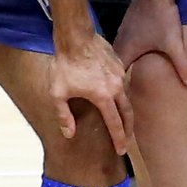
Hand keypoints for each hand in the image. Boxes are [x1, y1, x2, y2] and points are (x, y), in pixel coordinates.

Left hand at [46, 26, 134, 157]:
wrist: (74, 36)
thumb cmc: (64, 64)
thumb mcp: (58, 93)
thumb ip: (64, 115)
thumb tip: (69, 133)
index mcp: (103, 97)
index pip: (115, 123)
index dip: (119, 138)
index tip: (122, 150)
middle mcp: (116, 87)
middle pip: (128, 112)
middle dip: (129, 128)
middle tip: (128, 139)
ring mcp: (119, 74)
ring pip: (127, 97)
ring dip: (127, 110)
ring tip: (124, 120)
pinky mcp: (118, 63)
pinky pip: (123, 82)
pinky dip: (122, 93)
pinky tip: (116, 95)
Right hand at [117, 0, 186, 95]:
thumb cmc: (161, 19)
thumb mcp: (173, 44)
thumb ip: (182, 65)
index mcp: (126, 51)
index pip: (116, 76)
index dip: (118, 88)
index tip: (121, 99)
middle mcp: (119, 43)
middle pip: (115, 66)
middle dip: (119, 78)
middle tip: (124, 93)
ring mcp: (122, 32)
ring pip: (118, 54)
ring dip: (122, 64)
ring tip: (128, 77)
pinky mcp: (127, 25)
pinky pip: (123, 44)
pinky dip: (127, 52)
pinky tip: (136, 55)